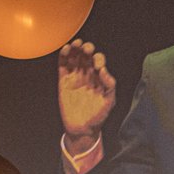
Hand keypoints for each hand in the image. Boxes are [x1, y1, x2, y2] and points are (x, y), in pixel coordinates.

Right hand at [58, 39, 115, 153]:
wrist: (83, 128)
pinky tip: (66, 49)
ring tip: (76, 44)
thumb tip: (104, 70)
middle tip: (87, 49)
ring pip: (74, 58)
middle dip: (87, 49)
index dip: (98, 58)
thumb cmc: (99, 115)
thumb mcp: (109, 101)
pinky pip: (63, 65)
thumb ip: (110, 85)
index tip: (98, 65)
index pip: (99, 61)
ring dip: (75, 49)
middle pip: (86, 56)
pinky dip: (63, 56)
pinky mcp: (63, 81)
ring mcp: (75, 77)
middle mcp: (87, 74)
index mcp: (99, 77)